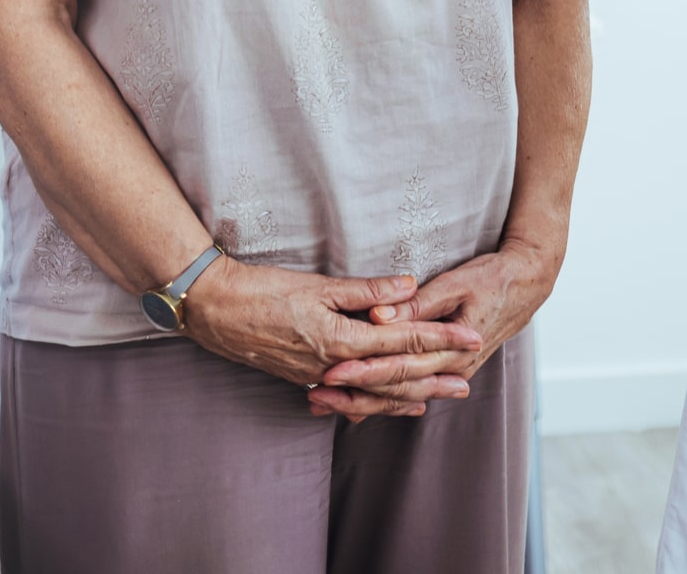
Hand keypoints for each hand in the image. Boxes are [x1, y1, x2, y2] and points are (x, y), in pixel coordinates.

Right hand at [182, 256, 481, 418]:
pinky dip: (373, 400)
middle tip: (466, 384)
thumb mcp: (319, 285)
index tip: (471, 338)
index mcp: (340, 340)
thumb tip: (410, 285)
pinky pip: (349, 395)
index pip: (402, 341)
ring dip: (406, 396)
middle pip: (393, 377)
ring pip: (371, 392)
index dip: (440, 339)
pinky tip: (387, 402)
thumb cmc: (264, 291)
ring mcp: (317, 375)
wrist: (215, 310)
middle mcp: (332, 366)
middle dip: (433, 379)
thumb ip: (367, 291)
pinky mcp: (305, 376)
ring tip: (436, 399)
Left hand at [312, 238, 558, 421]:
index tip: (330, 372)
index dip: (362, 371)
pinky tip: (352, 405)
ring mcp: (448, 374)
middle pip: (394, 389)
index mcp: (452, 352)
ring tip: (322, 403)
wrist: (526, 286)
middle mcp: (450, 371)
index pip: (398, 367)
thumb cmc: (492, 279)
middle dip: (352, 394)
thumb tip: (380, 313)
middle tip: (314, 394)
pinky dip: (380, 399)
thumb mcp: (456, 283)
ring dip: (361, 401)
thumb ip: (417, 304)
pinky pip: (408, 390)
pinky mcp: (445, 369)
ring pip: (398, 396)